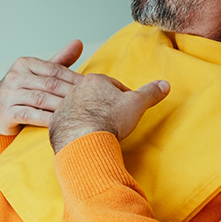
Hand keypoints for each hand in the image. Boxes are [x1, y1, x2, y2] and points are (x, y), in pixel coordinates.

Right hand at [0, 40, 84, 134]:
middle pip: (49, 84)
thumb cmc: (23, 92)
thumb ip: (59, 61)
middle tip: (90, 101)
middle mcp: (14, 76)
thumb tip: (78, 43)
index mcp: (24, 64)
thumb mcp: (39, 74)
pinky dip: (46, 119)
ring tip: (78, 112)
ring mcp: (8, 94)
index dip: (74, 78)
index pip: (54, 70)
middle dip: (71, 93)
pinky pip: (30, 115)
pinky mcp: (5, 111)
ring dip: (61, 107)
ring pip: (41, 99)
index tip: (91, 86)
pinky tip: (59, 124)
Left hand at [48, 73, 169, 152]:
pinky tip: (83, 137)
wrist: (84, 140)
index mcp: (94, 81)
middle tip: (114, 120)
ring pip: (79, 108)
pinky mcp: (55, 123)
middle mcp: (74, 90)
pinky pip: (66, 123)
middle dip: (104, 105)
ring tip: (98, 129)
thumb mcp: (137, 104)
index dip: (123, 97)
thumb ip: (150, 93)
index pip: (112, 85)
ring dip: (88, 116)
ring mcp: (62, 106)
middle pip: (94, 96)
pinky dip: (74, 129)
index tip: (127, 109)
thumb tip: (165, 84)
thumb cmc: (110, 120)